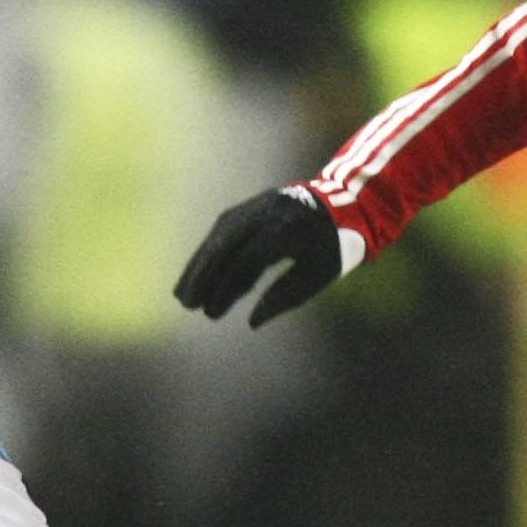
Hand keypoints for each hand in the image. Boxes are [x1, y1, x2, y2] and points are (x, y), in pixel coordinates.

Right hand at [175, 185, 344, 326]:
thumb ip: (285, 297)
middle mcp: (267, 212)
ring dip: (198, 265)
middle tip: (186, 304)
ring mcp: (255, 206)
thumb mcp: (318, 275)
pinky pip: (222, 231)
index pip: (248, 261)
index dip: (227, 288)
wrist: (343, 204)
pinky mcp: (248, 207)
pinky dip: (208, 253)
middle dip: (202, 275)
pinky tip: (196, 274)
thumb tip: (251, 322)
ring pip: (218, 236)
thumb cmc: (333, 247)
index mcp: (288, 229)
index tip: (211, 311)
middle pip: (225, 244)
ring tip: (183, 294)